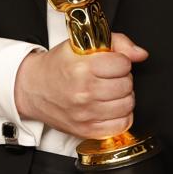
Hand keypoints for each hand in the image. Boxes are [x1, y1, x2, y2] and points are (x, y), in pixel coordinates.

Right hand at [12, 34, 147, 139]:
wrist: (32, 89)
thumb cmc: (56, 67)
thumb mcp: (80, 45)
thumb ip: (116, 43)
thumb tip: (140, 54)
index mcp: (82, 68)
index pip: (123, 64)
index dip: (120, 61)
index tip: (111, 62)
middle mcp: (84, 93)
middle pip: (127, 85)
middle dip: (122, 78)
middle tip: (109, 77)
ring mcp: (86, 114)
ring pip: (127, 105)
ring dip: (123, 97)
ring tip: (110, 92)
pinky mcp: (87, 130)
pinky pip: (121, 125)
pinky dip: (120, 116)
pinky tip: (110, 107)